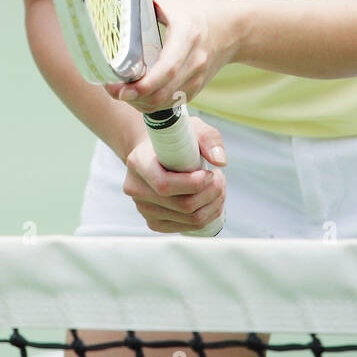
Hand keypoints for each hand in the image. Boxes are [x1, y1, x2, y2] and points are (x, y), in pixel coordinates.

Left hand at [104, 0, 237, 112]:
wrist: (232, 26)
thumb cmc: (197, 8)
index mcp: (187, 35)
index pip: (169, 67)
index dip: (145, 83)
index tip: (122, 88)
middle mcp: (195, 60)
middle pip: (163, 92)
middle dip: (134, 98)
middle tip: (112, 89)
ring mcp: (197, 77)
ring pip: (166, 102)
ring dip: (140, 103)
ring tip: (120, 92)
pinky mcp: (197, 87)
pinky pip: (171, 103)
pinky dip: (152, 104)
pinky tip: (137, 96)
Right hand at [123, 119, 226, 233]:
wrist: (155, 152)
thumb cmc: (173, 138)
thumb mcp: (191, 128)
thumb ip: (208, 139)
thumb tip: (220, 161)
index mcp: (138, 162)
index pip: (165, 185)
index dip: (194, 184)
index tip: (210, 173)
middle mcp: (135, 188)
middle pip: (182, 205)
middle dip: (211, 193)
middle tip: (219, 178)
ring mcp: (143, 208)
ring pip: (189, 219)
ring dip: (213, 205)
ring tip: (217, 187)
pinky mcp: (154, 222)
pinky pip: (187, 228)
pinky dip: (206, 216)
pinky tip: (209, 200)